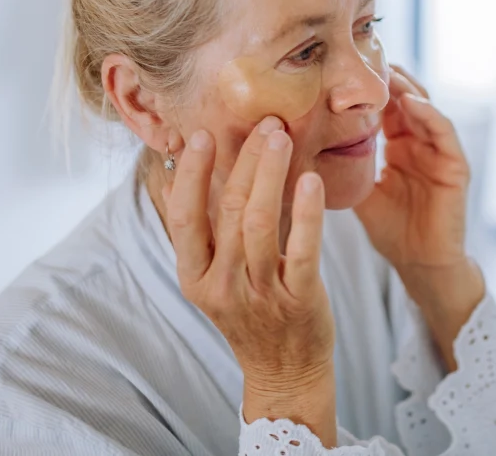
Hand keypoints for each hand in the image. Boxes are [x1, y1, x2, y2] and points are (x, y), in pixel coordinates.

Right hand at [162, 117, 336, 445]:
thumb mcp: (215, 278)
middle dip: (244, 160)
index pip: (183, 217)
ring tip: (281, 136)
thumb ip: (207, 232)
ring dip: (270, 173)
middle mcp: (221, 286)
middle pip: (228, 210)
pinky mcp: (299, 300)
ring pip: (260, 223)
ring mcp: (260, 295)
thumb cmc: (251, 313)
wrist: (284, 372)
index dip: (190, 173)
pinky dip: (306, 211)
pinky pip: (302, 249)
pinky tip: (311, 180)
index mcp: (194, 277)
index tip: (201, 134)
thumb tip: (185, 171)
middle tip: (264, 122)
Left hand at [354, 67, 484, 370]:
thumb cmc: (391, 229)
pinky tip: (410, 102)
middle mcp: (420, 142)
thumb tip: (297, 147)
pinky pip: (444, 132)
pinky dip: (429, 114)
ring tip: (385, 71)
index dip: (366, 86)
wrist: (420, 264)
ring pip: (425, 106)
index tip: (340, 67)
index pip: (384, 105)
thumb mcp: (358, 189)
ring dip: (407, 87)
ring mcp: (440, 151)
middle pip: (405, 96)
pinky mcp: (456, 166)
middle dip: (386, 77)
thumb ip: (341, 165)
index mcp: (399, 144)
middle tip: (362, 55)